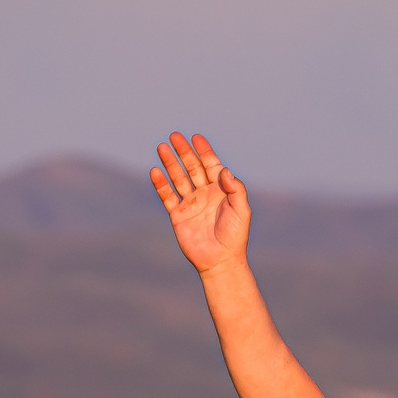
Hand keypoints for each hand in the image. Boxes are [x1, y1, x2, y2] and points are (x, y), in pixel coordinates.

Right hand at [150, 132, 248, 275]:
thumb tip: (225, 170)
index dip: (203, 151)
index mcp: (220, 190)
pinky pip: (167, 197)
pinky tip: (155, 172)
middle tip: (174, 136)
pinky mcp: (178, 216)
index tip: (195, 138)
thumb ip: (236, 189)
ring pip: (178, 178)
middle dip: (184, 152)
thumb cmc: (235, 236)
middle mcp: (204, 194)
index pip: (210, 165)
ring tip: (161, 148)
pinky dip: (161, 185)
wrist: (220, 261)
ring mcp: (190, 204)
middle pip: (191, 167)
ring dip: (170, 164)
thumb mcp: (242, 210)